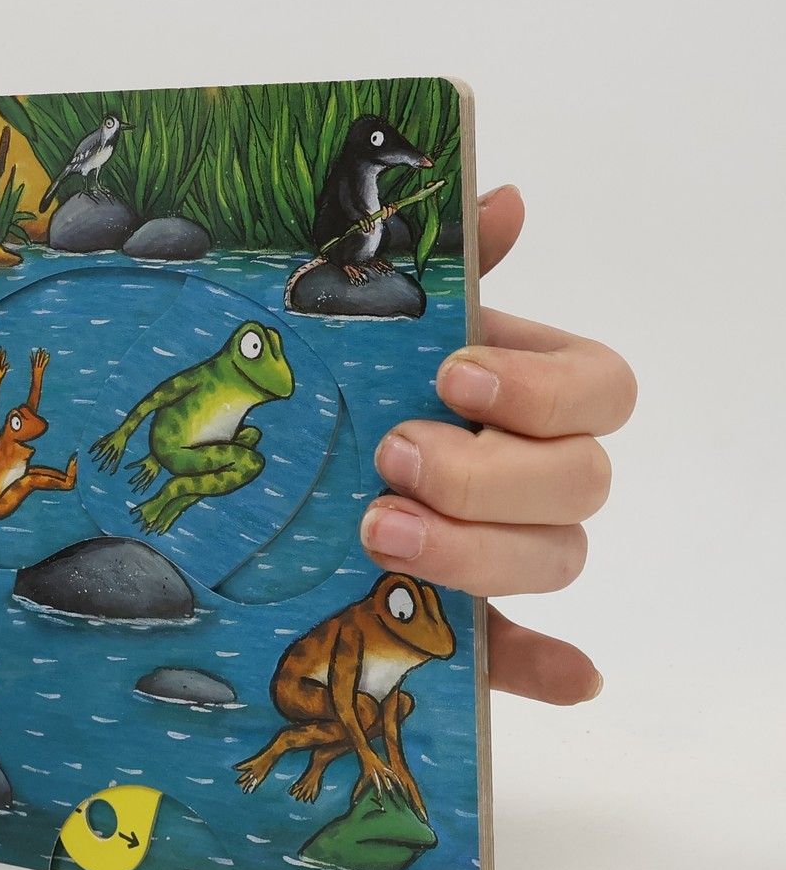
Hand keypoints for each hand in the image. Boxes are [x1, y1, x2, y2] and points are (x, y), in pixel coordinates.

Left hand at [362, 187, 635, 703]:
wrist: (268, 457)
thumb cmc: (348, 377)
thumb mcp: (379, 317)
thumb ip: (444, 264)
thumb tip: (505, 197)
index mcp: (528, 388)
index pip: (601, 387)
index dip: (540, 388)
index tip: (452, 375)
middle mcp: (536, 469)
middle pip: (581, 482)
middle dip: (488, 475)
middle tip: (394, 458)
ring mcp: (512, 548)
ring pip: (556, 560)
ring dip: (480, 554)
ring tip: (377, 533)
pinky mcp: (476, 622)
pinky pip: (531, 653)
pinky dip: (552, 666)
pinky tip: (564, 672)